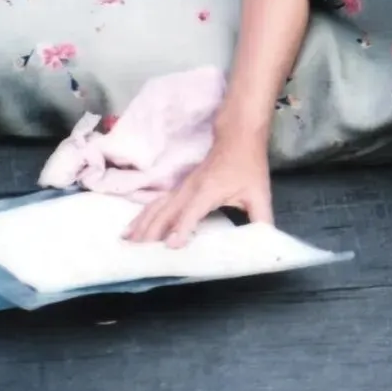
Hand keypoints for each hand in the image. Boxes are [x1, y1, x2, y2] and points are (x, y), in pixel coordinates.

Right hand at [123, 131, 272, 246]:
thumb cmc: (248, 165)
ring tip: (126, 243)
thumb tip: (265, 245)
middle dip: (151, 232)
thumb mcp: (260, 193)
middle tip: (137, 254)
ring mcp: (181, 187)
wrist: (238, 136)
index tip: (171, 246)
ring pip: (156, 206)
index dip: (183, 227)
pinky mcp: (178, 187)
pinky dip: (142, 216)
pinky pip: (156, 203)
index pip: (193, 211)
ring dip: (141, 224)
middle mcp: (190, 188)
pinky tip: (131, 229)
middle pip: (166, 211)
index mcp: (210, 190)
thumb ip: (262, 220)